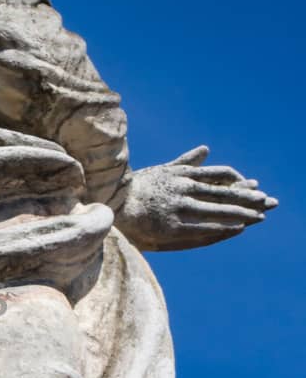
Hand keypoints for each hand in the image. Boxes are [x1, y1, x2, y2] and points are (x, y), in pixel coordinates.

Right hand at [117, 145, 277, 251]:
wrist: (109, 204)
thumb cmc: (135, 187)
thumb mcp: (163, 168)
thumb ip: (186, 161)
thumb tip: (206, 148)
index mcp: (182, 174)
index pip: (218, 175)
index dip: (238, 181)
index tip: (253, 185)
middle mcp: (183, 187)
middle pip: (223, 192)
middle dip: (247, 197)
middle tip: (267, 201)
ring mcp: (178, 206)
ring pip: (217, 209)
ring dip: (241, 213)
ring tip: (259, 217)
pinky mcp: (171, 224)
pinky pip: (203, 227)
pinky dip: (223, 227)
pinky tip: (238, 229)